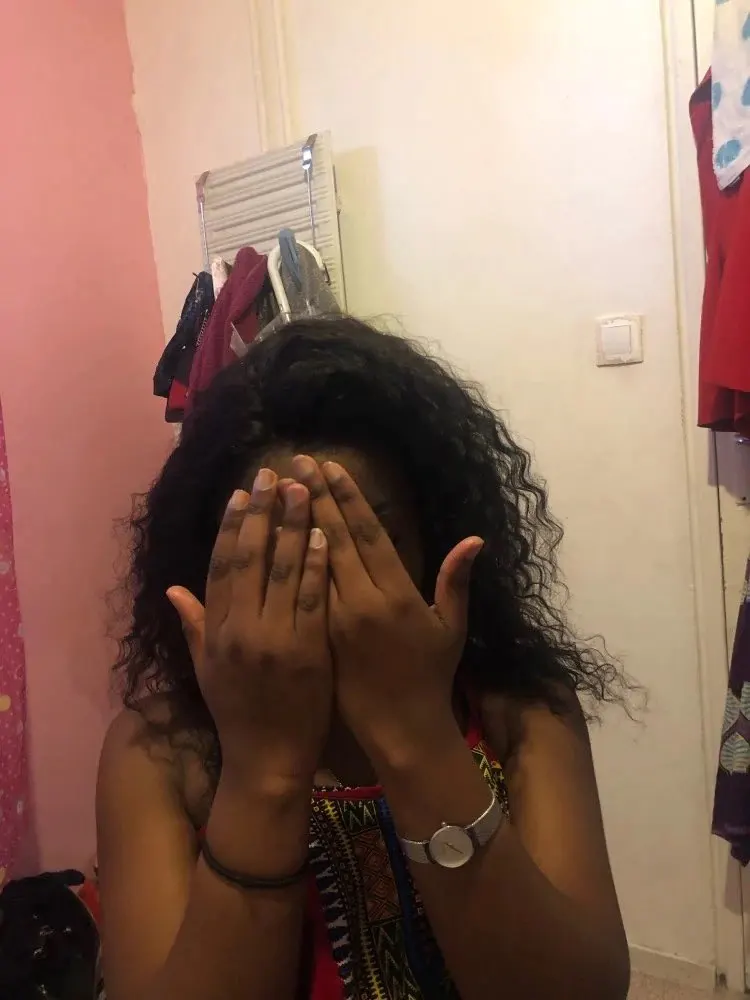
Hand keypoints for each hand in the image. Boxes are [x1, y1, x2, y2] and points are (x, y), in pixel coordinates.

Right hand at [166, 469, 331, 792]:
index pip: (221, 566)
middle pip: (251, 559)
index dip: (231, 526)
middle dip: (262, 513)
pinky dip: (317, 566)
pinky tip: (324, 535)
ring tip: (302, 489)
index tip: (242, 493)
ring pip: (283, 571)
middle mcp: (240, 630)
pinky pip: (313, 600)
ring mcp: (275, 639)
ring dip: (292, 526)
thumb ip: (193, 625)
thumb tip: (172, 589)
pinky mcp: (308, 651)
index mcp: (216, 631)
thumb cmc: (237, 713)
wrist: (267, 760)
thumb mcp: (205, 670)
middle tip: (274, 474)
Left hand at [291, 455, 482, 762]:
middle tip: (294, 463)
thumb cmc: (430, 677)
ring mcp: (334, 623)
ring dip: (290, 525)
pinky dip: (282, 566)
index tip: (329, 467)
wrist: (400, 730)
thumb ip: (455, 581)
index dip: (347, 498)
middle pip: (332, 540)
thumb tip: (475, 539)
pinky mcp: (315, 640)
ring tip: (274, 491)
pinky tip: (268, 542)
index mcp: (397, 595)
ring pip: (308, 565)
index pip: (366, 535)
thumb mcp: (450, 627)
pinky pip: (296, 596)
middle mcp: (362, 604)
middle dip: (313, 498)